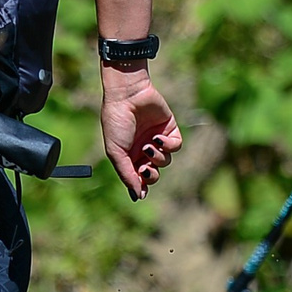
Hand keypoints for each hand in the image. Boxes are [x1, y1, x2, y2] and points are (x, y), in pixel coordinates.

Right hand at [100, 67, 181, 198]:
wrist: (127, 95)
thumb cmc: (117, 122)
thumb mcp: (116, 152)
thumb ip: (127, 174)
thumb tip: (138, 196)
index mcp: (128, 155)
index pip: (138, 177)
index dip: (141, 184)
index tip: (141, 190)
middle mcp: (143, 149)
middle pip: (154, 173)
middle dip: (151, 175)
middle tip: (145, 169)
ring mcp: (157, 139)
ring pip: (166, 161)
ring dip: (158, 158)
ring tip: (148, 146)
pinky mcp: (170, 129)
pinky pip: (175, 146)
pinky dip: (169, 146)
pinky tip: (158, 138)